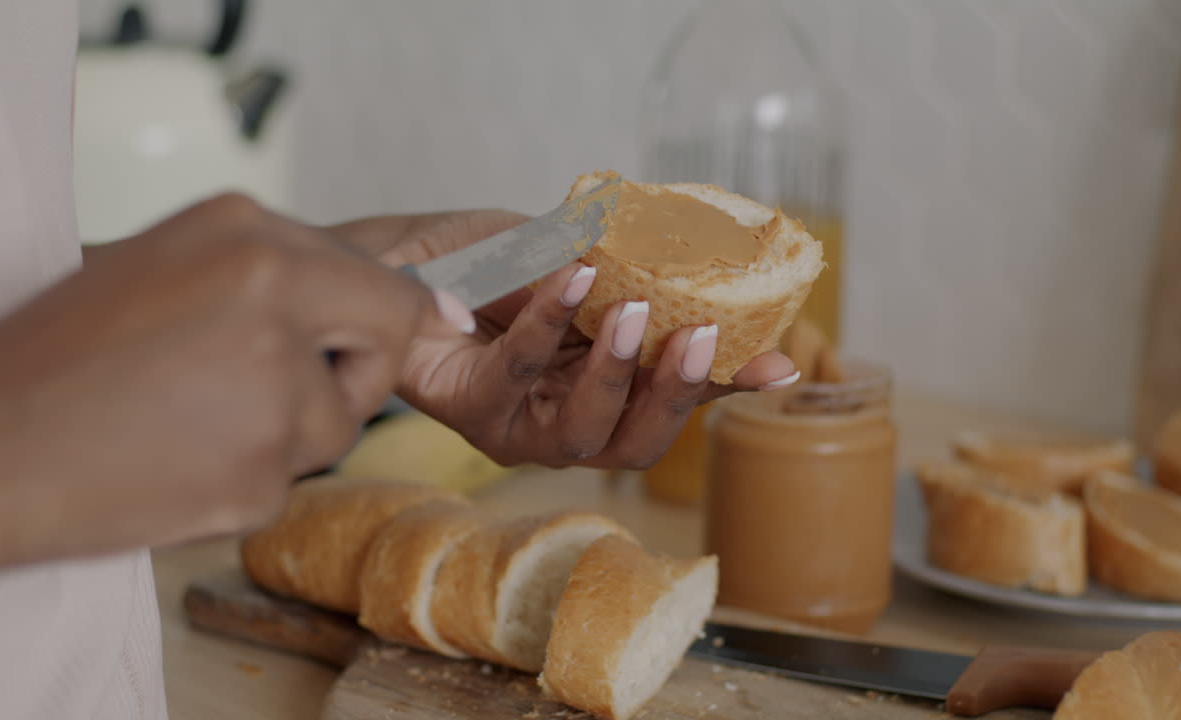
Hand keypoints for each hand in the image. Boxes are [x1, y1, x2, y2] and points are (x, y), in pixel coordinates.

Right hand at [0, 194, 463, 596]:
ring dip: (284, 431)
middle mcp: (275, 292)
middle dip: (347, 371)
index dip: (396, 313)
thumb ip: (274, 273)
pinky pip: (288, 475)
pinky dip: (244, 477)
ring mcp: (275, 385)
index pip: (377, 277)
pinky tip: (174, 460)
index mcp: (248, 232)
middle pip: (382, 337)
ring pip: (335, 419)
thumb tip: (407, 299)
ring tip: (188, 421)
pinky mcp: (263, 471)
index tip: (434, 323)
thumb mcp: (163, 266)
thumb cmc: (59, 356)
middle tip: (259, 384)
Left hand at [328, 211, 796, 468]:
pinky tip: (569, 277)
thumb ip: (621, 268)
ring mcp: (519, 427)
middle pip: (639, 441)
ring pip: (584, 434)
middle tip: (703, 333)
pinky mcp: (470, 412)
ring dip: (615, 374)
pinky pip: (516, 376)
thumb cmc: (487, 261)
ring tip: (635, 311)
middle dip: (677, 392)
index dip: (728, 384)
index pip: (676, 396)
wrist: (398, 259)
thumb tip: (691, 262)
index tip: (782, 362)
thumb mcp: (566, 253)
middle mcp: (568, 420)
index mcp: (605, 385)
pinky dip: (547, 324)